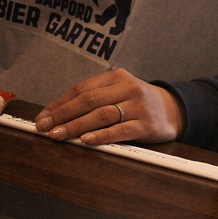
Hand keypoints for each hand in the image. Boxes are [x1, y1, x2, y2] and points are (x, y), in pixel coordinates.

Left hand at [34, 68, 184, 144]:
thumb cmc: (138, 103)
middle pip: (88, 100)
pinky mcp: (146, 125)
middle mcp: (127, 88)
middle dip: (63, 115)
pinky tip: (86, 141)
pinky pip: (120, 130)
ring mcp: (137, 106)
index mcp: (116, 77)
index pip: (81, 89)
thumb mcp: (119, 92)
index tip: (43, 118)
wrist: (174, 111)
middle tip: (45, 127)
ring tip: (59, 135)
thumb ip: (95, 99)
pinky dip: (101, 136)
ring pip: (101, 115)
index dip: (59, 103)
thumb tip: (57, 115)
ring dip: (76, 126)